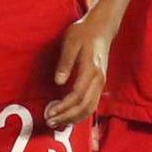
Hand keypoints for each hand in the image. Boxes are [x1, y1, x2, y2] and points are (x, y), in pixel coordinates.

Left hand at [46, 11, 114, 128]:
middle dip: (67, 117)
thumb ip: (65, 63)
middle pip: (85, 106)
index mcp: (91, 70)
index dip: (63, 107)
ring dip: (74, 118)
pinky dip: (81, 114)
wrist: (101, 28)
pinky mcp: (99, 84)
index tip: (49, 113)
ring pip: (90, 108)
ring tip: (57, 123)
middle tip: (50, 122)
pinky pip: (92, 104)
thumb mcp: (70, 42)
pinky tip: (69, 117)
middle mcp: (99, 80)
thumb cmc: (83, 33)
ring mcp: (101, 83)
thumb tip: (58, 81)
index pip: (77, 96)